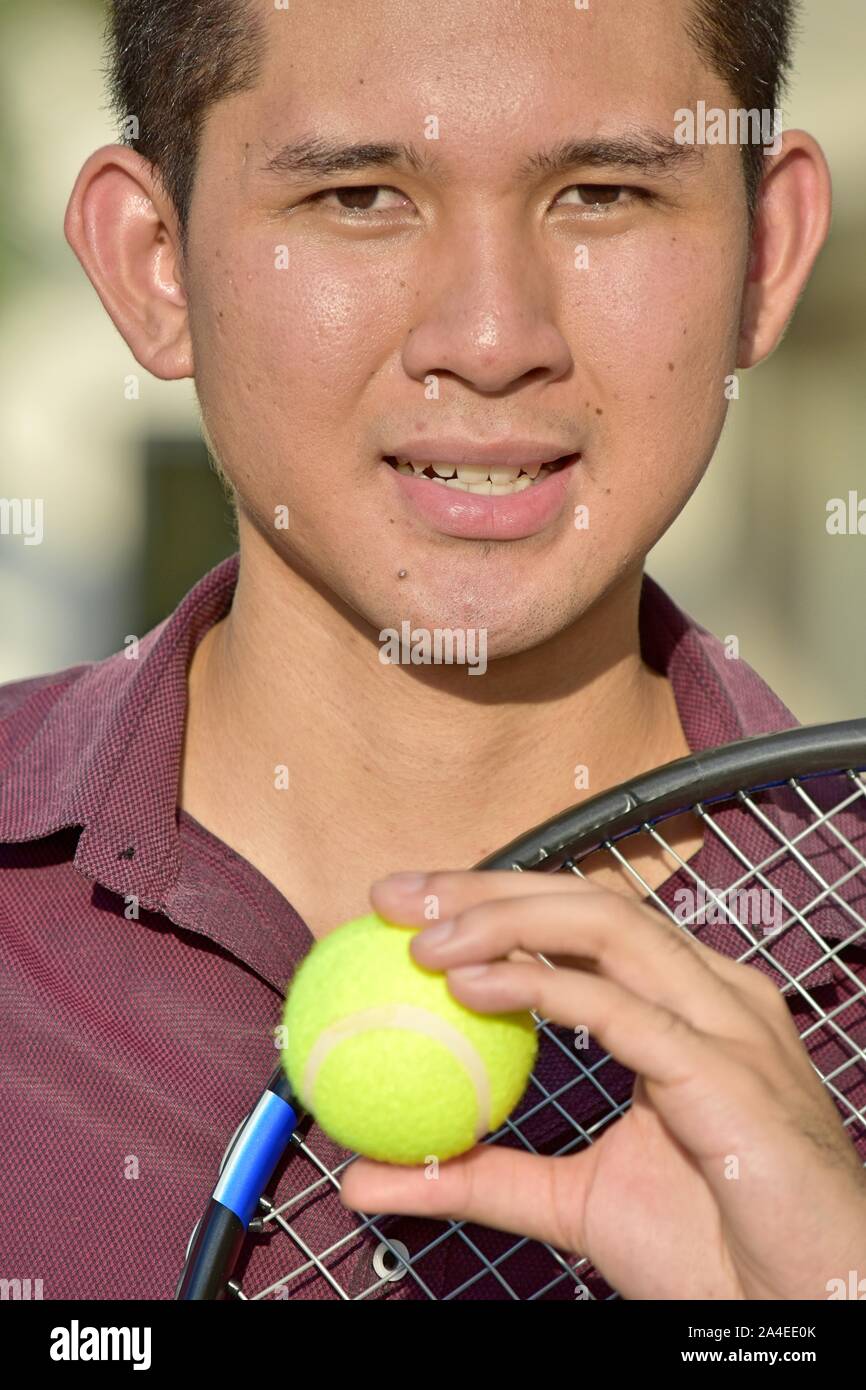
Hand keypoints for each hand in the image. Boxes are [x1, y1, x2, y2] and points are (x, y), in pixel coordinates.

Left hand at [338, 870, 865, 1299]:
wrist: (799, 1312)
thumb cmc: (713, 1248)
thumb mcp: (569, 1201)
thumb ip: (478, 1175)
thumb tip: (367, 1177)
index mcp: (684, 1004)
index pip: (579, 922)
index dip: (493, 899)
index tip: (405, 907)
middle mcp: (710, 993)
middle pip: (587, 903)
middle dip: (486, 887)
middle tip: (396, 896)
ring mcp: (726, 1023)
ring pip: (608, 929)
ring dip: (506, 921)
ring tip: (425, 940)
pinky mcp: (729, 1070)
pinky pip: (624, 1009)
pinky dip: (543, 988)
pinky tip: (474, 988)